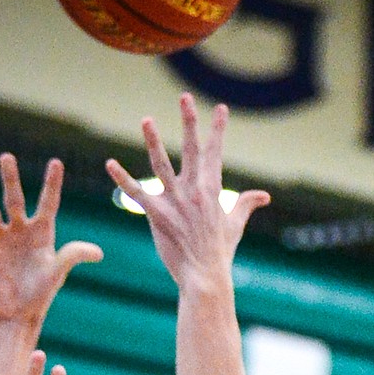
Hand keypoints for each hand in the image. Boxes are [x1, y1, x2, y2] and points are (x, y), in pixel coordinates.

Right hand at [0, 155, 102, 324]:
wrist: (16, 315)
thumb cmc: (40, 294)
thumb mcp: (57, 273)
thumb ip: (73, 256)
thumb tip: (99, 253)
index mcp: (41, 233)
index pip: (48, 203)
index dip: (52, 184)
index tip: (56, 162)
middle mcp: (19, 230)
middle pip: (15, 199)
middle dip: (10, 179)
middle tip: (6, 157)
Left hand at [107, 93, 269, 288]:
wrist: (205, 277)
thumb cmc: (219, 252)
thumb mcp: (235, 225)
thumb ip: (246, 204)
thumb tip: (263, 196)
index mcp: (212, 190)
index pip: (216, 153)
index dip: (218, 130)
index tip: (220, 109)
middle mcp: (194, 191)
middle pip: (192, 149)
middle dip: (189, 121)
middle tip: (185, 97)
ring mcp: (174, 201)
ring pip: (161, 164)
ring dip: (153, 141)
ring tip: (146, 119)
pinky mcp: (156, 214)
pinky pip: (136, 192)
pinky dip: (122, 178)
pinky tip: (110, 164)